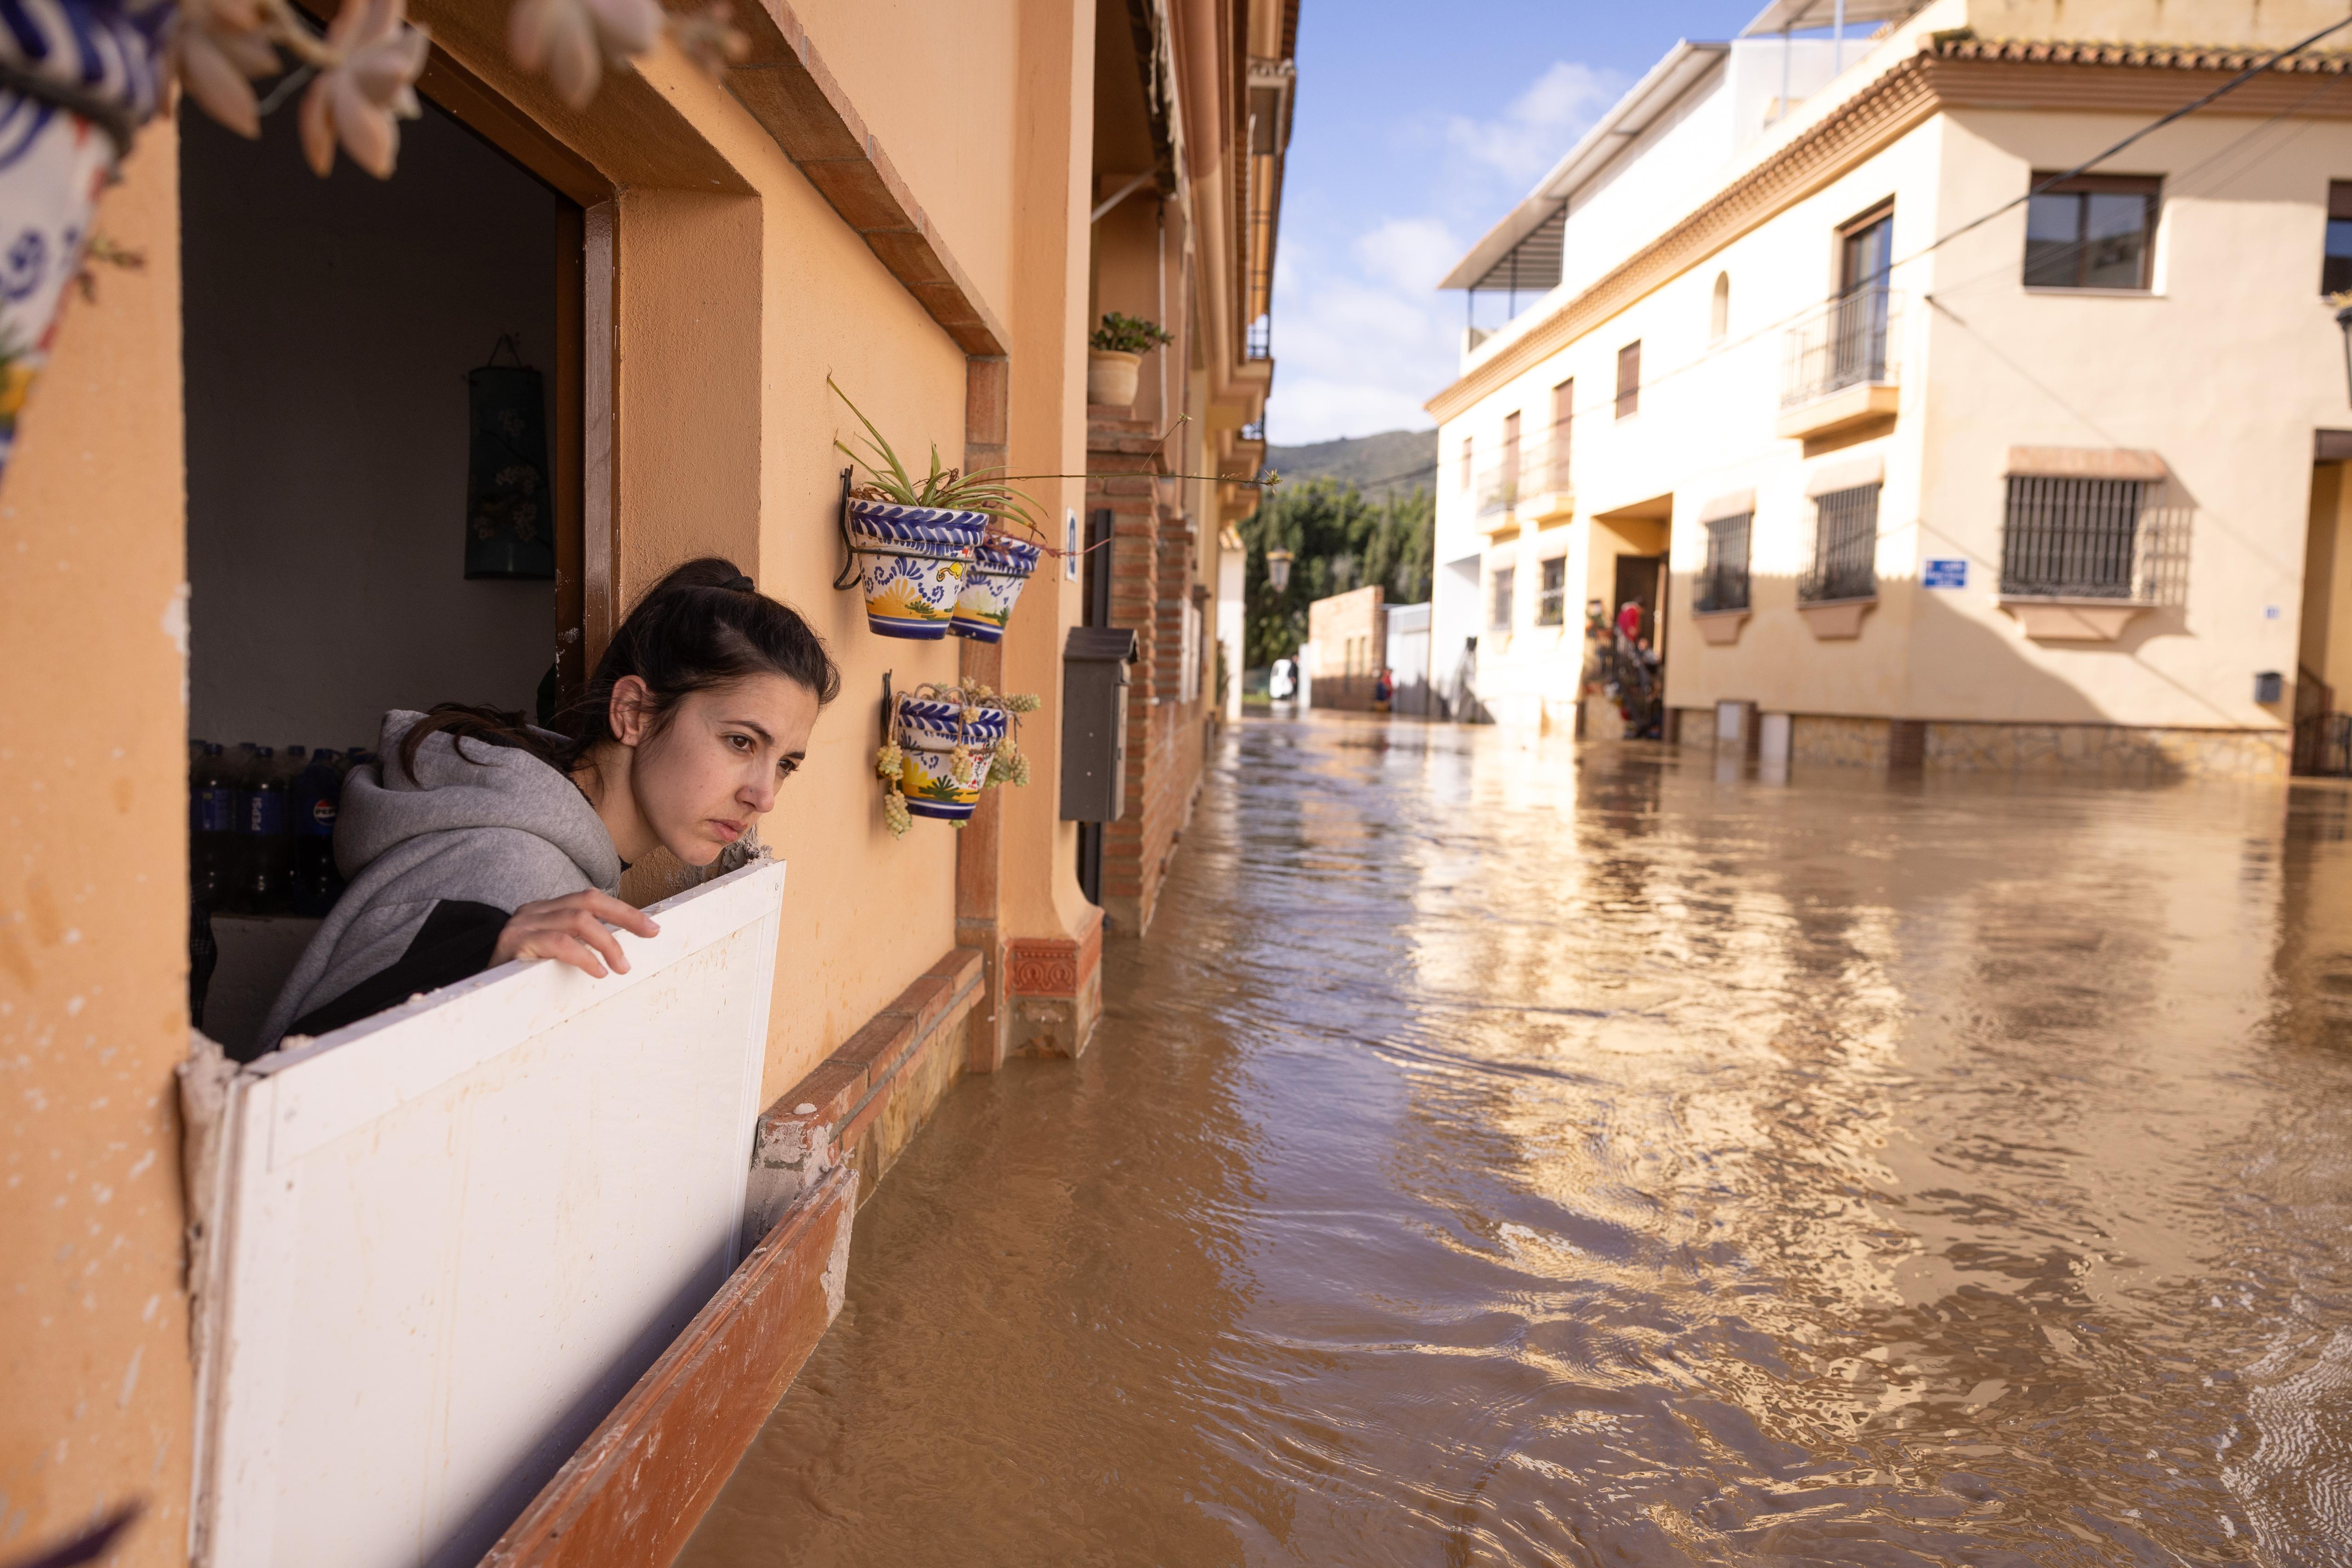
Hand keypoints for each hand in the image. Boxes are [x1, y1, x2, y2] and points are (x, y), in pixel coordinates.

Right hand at [492, 890, 658, 979]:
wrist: (476, 990)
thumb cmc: (521, 975)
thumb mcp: (553, 954)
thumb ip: (578, 944)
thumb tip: (620, 952)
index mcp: (545, 909)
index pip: (591, 898)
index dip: (624, 910)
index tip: (653, 927)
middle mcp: (533, 910)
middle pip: (589, 901)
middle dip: (625, 916)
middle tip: (650, 935)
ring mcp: (522, 924)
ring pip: (578, 919)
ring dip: (608, 943)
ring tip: (622, 966)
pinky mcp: (515, 943)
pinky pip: (559, 942)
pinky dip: (584, 956)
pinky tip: (598, 971)